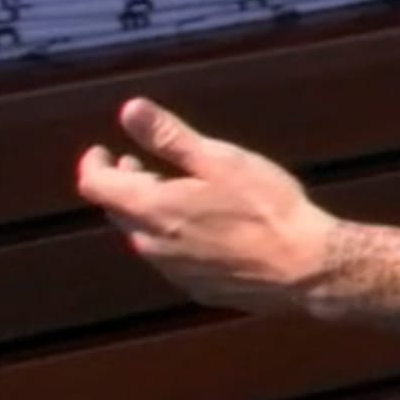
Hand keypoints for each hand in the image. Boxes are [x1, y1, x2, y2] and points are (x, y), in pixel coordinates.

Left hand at [75, 98, 337, 314]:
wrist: (306, 268)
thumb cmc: (265, 207)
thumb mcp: (220, 161)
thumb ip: (170, 137)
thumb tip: (129, 109)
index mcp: (150, 209)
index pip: (96, 186)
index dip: (94, 164)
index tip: (103, 150)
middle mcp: (150, 245)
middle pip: (119, 212)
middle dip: (124, 186)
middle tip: (141, 166)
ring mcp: (174, 271)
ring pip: (145, 238)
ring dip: (150, 214)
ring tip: (177, 197)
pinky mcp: (198, 289)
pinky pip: (172, 260)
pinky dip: (175, 239)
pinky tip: (206, 231)